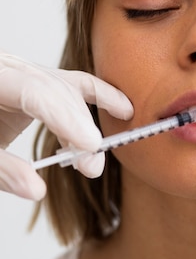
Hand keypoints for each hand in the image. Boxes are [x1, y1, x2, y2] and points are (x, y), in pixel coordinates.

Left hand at [0, 52, 132, 200]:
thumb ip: (2, 171)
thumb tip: (37, 190)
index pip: (34, 90)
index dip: (65, 117)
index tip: (88, 147)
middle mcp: (8, 68)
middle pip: (54, 88)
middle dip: (78, 127)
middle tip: (90, 167)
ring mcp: (22, 71)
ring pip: (67, 85)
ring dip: (87, 119)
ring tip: (94, 156)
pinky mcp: (34, 82)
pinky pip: (70, 84)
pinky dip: (96, 97)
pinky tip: (121, 108)